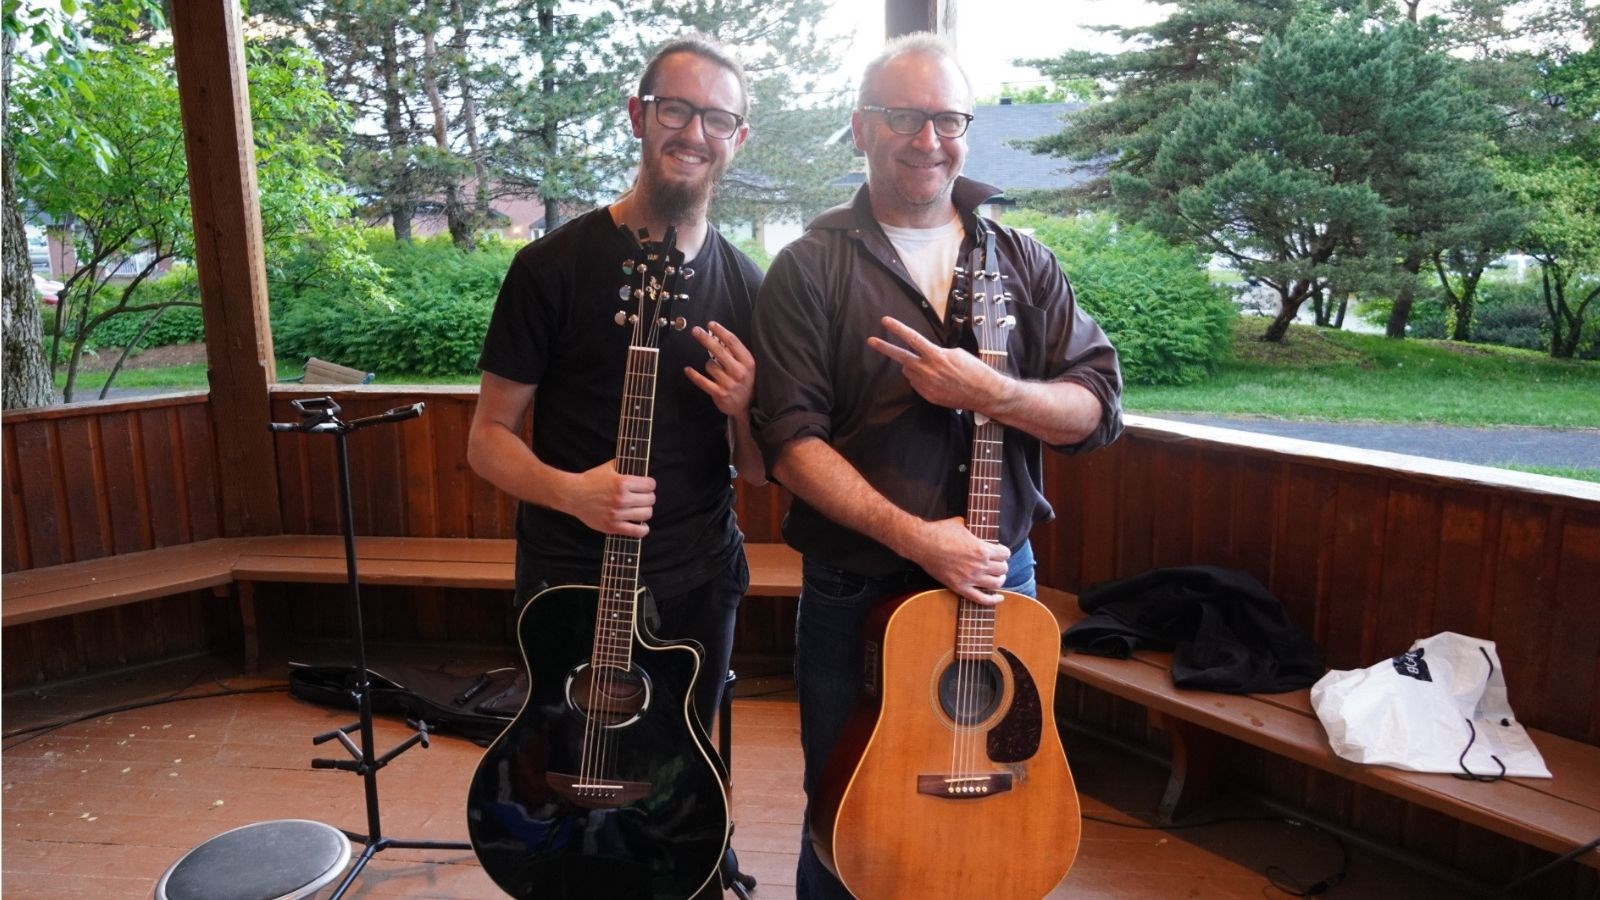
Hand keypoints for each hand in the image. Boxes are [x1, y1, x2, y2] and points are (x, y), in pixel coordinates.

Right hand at [567, 460, 654, 537]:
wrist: (573, 495)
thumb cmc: (591, 480)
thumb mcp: (609, 467)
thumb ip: (625, 465)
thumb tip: (640, 465)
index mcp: (622, 482)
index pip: (650, 485)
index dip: (650, 484)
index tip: (646, 486)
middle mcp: (621, 499)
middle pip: (650, 499)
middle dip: (648, 497)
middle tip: (643, 498)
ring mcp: (617, 514)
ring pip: (646, 514)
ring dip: (646, 511)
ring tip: (640, 509)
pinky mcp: (612, 526)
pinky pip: (637, 531)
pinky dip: (643, 529)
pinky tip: (642, 525)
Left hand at [684, 321, 754, 416]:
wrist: (747, 406)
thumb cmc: (744, 381)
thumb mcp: (747, 365)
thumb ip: (735, 352)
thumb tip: (717, 336)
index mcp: (747, 362)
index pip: (732, 342)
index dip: (720, 331)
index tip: (710, 324)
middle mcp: (739, 371)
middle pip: (719, 350)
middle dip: (705, 338)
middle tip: (695, 330)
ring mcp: (729, 383)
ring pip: (709, 365)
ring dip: (709, 365)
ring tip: (716, 371)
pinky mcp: (719, 393)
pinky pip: (702, 381)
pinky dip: (694, 375)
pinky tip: (687, 369)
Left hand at [867, 316, 1001, 412]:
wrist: (983, 393)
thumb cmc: (973, 370)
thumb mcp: (956, 353)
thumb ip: (936, 352)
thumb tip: (923, 355)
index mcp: (936, 355)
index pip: (912, 338)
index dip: (898, 329)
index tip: (885, 321)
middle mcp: (927, 370)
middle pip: (901, 357)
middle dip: (884, 348)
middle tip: (870, 341)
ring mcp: (926, 384)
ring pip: (909, 371)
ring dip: (914, 366)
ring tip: (932, 369)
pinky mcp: (927, 396)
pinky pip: (916, 384)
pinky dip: (921, 379)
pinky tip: (937, 380)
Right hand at [905, 516, 1011, 605]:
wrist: (922, 543)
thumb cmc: (939, 531)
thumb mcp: (961, 524)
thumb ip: (972, 528)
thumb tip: (974, 525)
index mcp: (982, 549)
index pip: (1005, 553)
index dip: (1004, 552)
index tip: (1000, 552)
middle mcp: (979, 565)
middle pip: (1003, 569)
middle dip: (1002, 565)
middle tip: (997, 564)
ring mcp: (970, 578)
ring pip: (997, 583)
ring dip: (999, 579)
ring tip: (996, 576)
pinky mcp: (960, 587)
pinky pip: (981, 599)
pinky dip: (993, 600)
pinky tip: (999, 598)